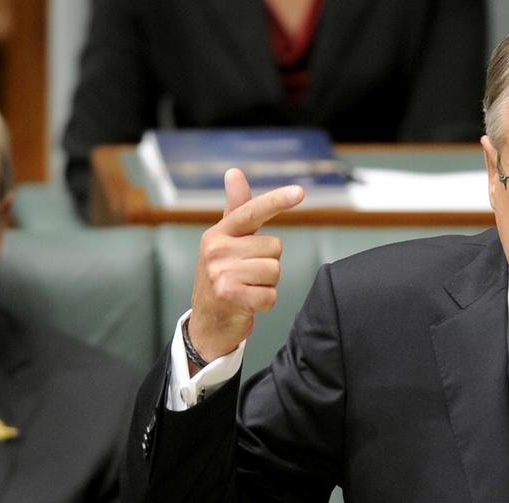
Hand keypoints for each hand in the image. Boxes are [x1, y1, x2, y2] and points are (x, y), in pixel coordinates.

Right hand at [187, 168, 303, 364]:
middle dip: (268, 264)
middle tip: (246, 276)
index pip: (252, 211)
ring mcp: (221, 273)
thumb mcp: (226, 242)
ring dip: (267, 284)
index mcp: (218, 234)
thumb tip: (234, 172)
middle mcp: (216, 250)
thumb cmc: (222, 278)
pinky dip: (265, 303)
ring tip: (246, 289)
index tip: (300, 192)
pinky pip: (271, 294)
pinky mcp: (230, 296)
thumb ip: (235, 209)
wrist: (208, 324)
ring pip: (275, 270)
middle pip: (274, 247)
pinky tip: (248, 304)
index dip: (277, 201)